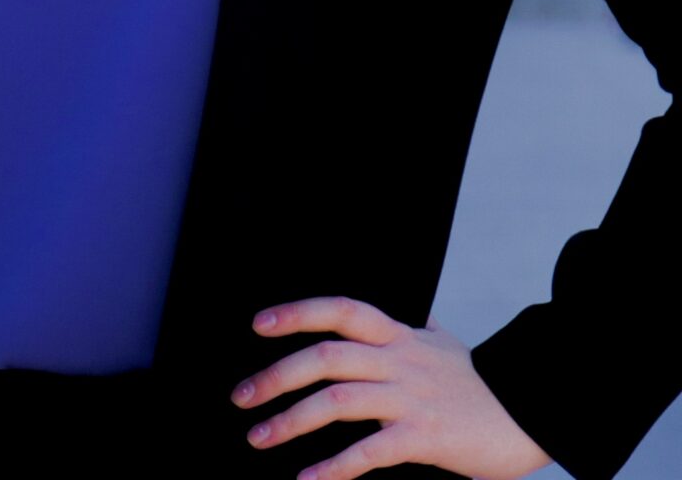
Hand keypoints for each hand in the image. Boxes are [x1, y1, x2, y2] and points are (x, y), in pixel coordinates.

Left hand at [230, 296, 552, 479]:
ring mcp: (411, 397)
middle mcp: (399, 359)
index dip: (298, 312)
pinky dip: (333, 466)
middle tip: (240, 396)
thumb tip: (413, 312)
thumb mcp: (444, 343)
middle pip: (327, 355)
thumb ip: (417, 328)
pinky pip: (369, 451)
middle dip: (277, 374)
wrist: (531, 411)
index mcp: (398, 335)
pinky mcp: (425, 437)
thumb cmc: (482, 382)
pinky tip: (307, 479)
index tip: (259, 324)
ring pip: (338, 400)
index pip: (341, 309)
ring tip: (258, 436)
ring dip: (291, 419)